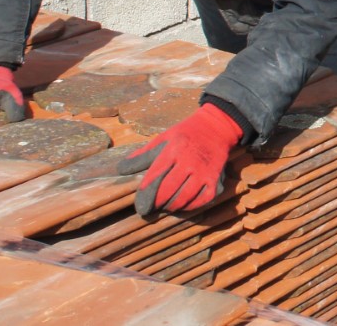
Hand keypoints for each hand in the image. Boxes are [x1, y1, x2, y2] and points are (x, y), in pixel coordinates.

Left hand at [117, 103, 242, 215]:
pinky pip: (202, 200)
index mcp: (173, 149)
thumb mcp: (162, 138)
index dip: (145, 195)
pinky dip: (191, 206)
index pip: (155, 177)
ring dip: (171, 206)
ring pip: (184, 198)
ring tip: (165, 206)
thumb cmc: (185, 134)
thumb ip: (142, 155)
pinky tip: (183, 204)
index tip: (140, 207)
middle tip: (151, 208)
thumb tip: (120, 169)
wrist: (216, 127)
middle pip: (168, 191)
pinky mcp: (215, 179)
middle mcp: (190, 161)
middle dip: (157, 203)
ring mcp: (204, 171)